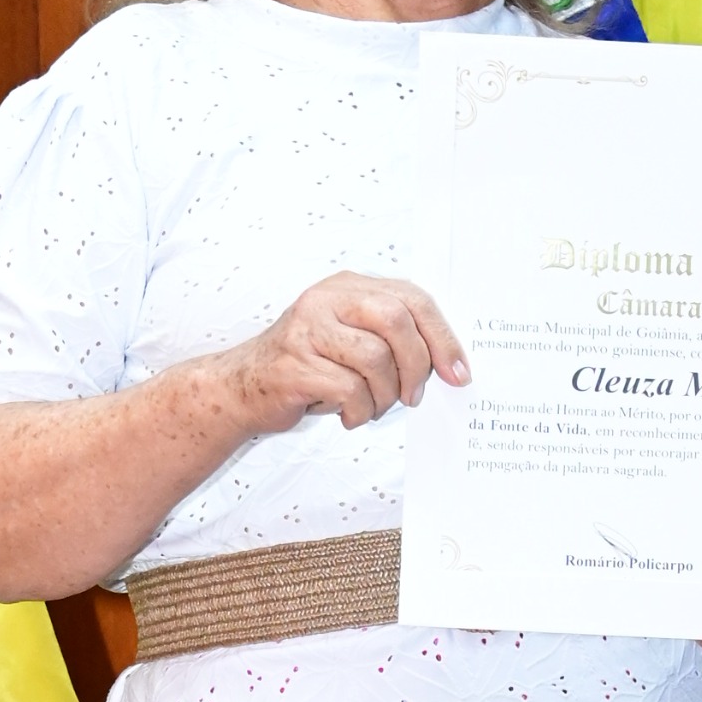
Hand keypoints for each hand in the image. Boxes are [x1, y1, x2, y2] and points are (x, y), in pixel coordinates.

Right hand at [223, 273, 469, 434]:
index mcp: (348, 287)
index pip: (412, 299)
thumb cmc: (308, 366)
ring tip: (372, 406)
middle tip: (412, 396)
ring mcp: (307, 329)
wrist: (243, 387)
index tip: (458, 373)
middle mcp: (326, 300)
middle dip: (416, 366)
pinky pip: (349, 390)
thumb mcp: (351, 340)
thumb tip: (447, 364)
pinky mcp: (294, 363)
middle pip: (396, 320)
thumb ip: (392, 338)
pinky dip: (359, 411)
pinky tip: (349, 414)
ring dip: (384, 396)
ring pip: (375, 359)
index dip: (442, 337)